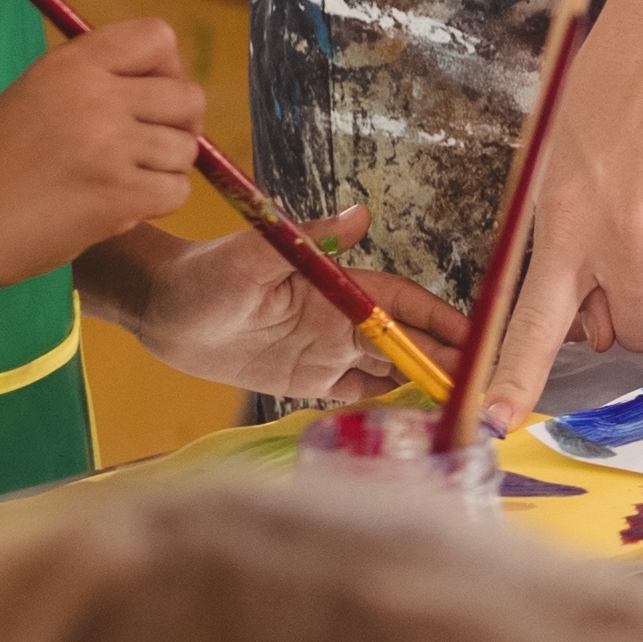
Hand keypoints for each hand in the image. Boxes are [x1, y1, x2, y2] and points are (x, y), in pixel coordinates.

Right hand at [0, 23, 207, 280]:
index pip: (159, 37)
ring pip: (186, 149)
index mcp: (73, 63)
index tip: (147, 98)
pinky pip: (176, 190)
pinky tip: (115, 205)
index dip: (167, 69)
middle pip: (188, 96)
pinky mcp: (118, 194)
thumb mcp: (38, 91)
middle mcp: (94, 94)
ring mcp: (108, 144)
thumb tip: (167, 81)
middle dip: (178, 126)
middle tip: (144, 148)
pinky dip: (154, 203)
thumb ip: (97, 78)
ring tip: (116, 180)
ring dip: (161, 170)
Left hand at [111, 221, 460, 401]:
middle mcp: (341, 320)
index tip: (477, 341)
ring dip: (423, 389)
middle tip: (480, 396)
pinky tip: (412, 425)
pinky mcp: (307, 380)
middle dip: (446, 365)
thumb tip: (361, 215)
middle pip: (407, 344)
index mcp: (339, 288)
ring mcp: (326, 351)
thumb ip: (310, 237)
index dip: (442, 322)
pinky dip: (386, 409)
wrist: (162, 310)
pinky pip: (357, 397)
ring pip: (389, 372)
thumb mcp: (253, 253)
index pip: (405, 305)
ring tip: (459, 416)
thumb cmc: (204, 274)